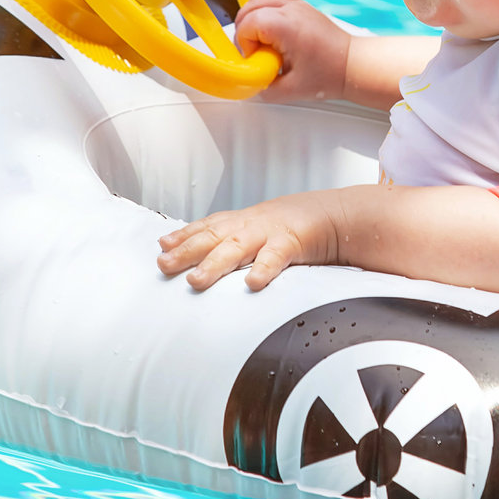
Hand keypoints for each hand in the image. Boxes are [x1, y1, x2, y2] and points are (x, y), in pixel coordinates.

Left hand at [158, 194, 340, 290]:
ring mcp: (270, 233)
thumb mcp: (263, 229)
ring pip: (237, 249)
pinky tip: (252, 284)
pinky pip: (276, 258)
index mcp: (243, 222)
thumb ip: (239, 240)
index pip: (208, 226)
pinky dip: (263, 269)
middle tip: (164, 264)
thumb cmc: (296, 226)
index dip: (184, 234)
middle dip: (186, 250)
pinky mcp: (293, 243)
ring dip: (214, 264)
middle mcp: (251, 225)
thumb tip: (208, 258)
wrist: (336, 214)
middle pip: (213, 238)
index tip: (161, 244)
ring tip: (195, 280)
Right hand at [234, 0, 350, 102]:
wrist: (352, 64)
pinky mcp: (301, 5)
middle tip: (254, 51)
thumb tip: (249, 83)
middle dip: (244, 30)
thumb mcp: (291, 90)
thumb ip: (265, 88)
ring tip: (257, 37)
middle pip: (250, 7)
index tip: (255, 58)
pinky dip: (263, 6)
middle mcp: (290, 9)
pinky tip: (266, 24)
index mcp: (286, 26)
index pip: (248, 23)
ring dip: (251, 15)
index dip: (244, 43)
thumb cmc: (330, 73)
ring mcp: (296, 4)